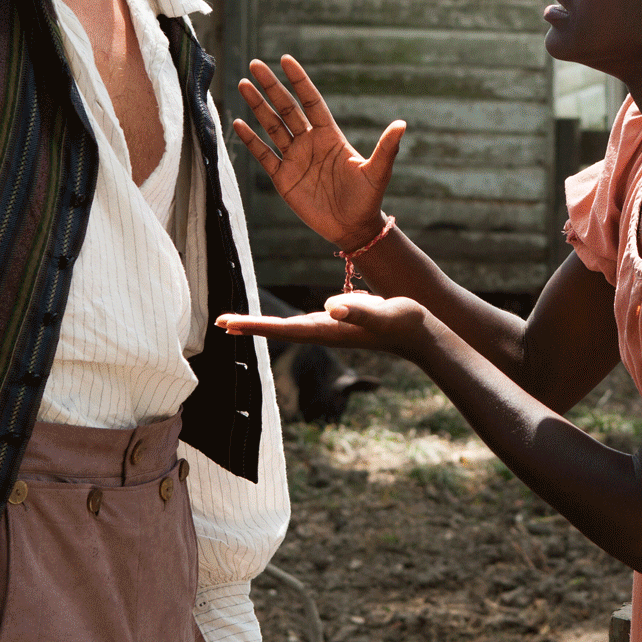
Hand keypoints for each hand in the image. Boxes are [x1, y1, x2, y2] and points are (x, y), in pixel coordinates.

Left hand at [219, 292, 435, 360]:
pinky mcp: (339, 324)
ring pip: (288, 328)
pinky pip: (302, 323)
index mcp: (329, 329)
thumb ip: (359, 309)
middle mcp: (325, 331)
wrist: (422, 335)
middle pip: (279, 330)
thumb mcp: (384, 312)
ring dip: (263, 325)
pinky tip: (279, 322)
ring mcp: (331, 329)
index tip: (225, 322)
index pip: (282, 328)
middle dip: (250, 326)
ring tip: (238, 323)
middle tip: (219, 322)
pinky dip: (282, 322)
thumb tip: (331, 306)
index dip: (253, 324)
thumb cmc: (405, 322)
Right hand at [233, 56, 404, 247]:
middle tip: (255, 65)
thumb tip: (402, 124)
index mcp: (330, 136)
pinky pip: (264, 155)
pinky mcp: (283, 178)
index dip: (299, 81)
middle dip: (271, 87)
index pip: (311, 101)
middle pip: (287, 108)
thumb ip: (386, 148)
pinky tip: (238, 123)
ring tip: (243, 85)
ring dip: (257, 106)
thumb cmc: (368, 199)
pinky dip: (251, 140)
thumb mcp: (378, 172)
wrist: (352, 228)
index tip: (285, 60)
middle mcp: (310, 142)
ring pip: (272, 126)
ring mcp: (295, 159)